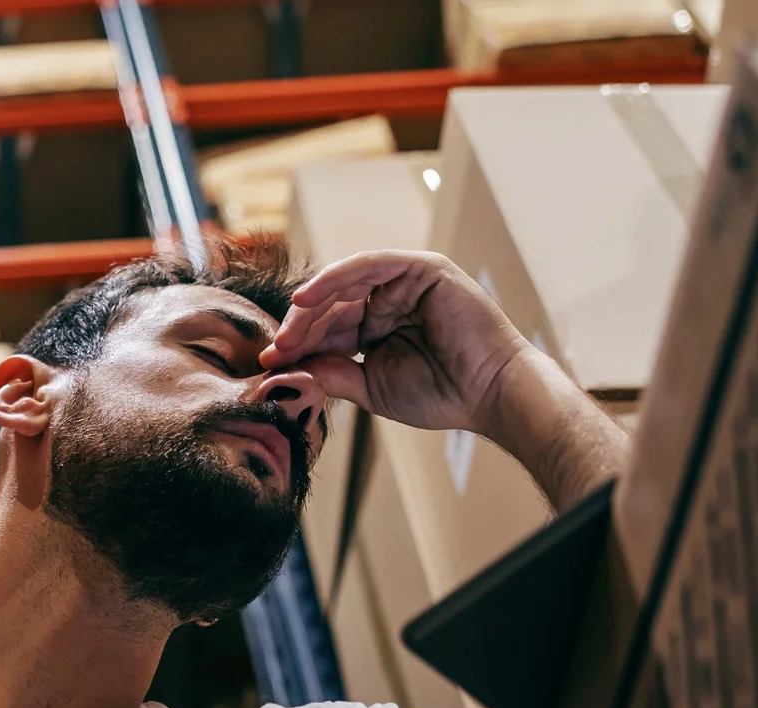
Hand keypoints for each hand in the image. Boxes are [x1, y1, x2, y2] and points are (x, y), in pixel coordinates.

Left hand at [259, 250, 533, 440]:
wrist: (489, 394)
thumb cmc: (440, 394)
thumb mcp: (371, 386)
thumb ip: (332, 372)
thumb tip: (288, 368)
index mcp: (378, 327)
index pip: (327, 328)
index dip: (297, 344)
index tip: (268, 364)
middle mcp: (389, 300)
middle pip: (330, 304)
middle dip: (298, 328)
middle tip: (274, 352)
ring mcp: (405, 282)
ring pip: (343, 283)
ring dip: (310, 307)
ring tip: (287, 334)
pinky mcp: (422, 268)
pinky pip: (369, 264)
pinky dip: (336, 277)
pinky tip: (307, 298)